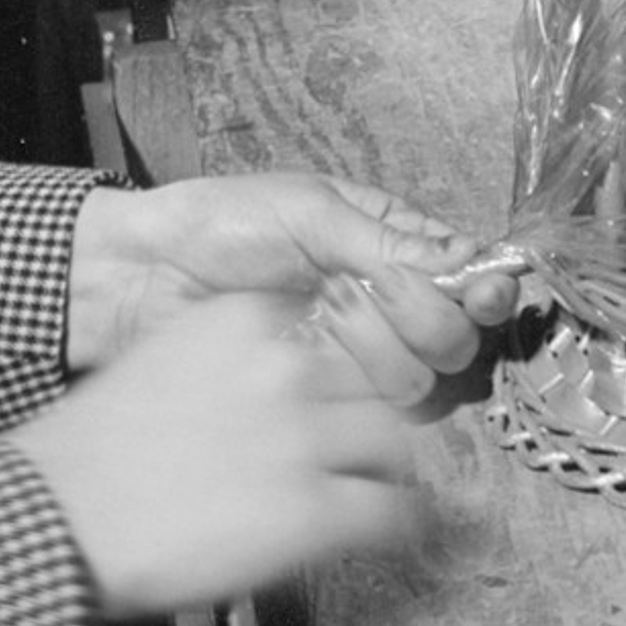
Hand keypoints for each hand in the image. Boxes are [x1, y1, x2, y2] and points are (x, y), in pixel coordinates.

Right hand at [12, 292, 428, 618]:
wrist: (55, 522)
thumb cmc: (87, 456)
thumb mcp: (157, 367)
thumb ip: (223, 362)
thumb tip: (264, 387)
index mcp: (244, 322)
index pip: (333, 321)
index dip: (337, 364)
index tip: (337, 386)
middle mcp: (285, 369)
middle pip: (369, 380)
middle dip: (363, 414)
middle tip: (359, 445)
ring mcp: (306, 439)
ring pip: (392, 440)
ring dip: (387, 465)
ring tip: (378, 486)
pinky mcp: (317, 511)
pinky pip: (391, 509)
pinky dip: (399, 521)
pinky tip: (392, 528)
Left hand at [67, 171, 529, 388]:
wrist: (139, 277)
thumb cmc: (220, 224)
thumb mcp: (310, 212)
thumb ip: (391, 242)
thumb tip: (475, 262)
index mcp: (393, 242)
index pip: (473, 273)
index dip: (486, 290)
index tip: (478, 294)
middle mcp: (389, 302)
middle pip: (459, 337)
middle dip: (424, 318)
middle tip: (370, 290)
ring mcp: (357, 355)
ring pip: (421, 379)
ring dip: (376, 349)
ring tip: (323, 314)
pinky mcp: (321, 401)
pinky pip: (370, 414)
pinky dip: (349, 385)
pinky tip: (312, 352)